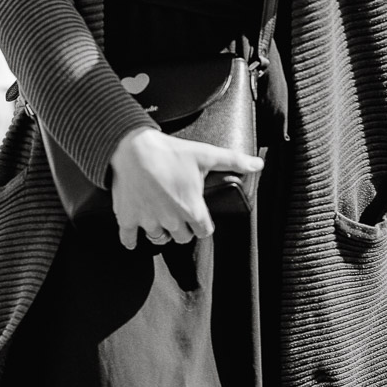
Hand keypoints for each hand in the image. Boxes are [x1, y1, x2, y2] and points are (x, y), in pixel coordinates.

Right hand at [110, 124, 263, 250]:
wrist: (131, 146)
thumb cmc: (169, 151)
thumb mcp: (204, 154)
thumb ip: (233, 161)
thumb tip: (258, 164)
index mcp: (192, 210)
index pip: (203, 231)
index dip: (201, 224)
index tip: (195, 215)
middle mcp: (172, 221)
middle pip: (182, 238)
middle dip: (182, 227)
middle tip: (177, 212)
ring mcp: (149, 221)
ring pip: (159, 239)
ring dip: (160, 232)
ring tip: (159, 218)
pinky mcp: (128, 218)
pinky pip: (128, 239)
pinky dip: (131, 240)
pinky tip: (133, 237)